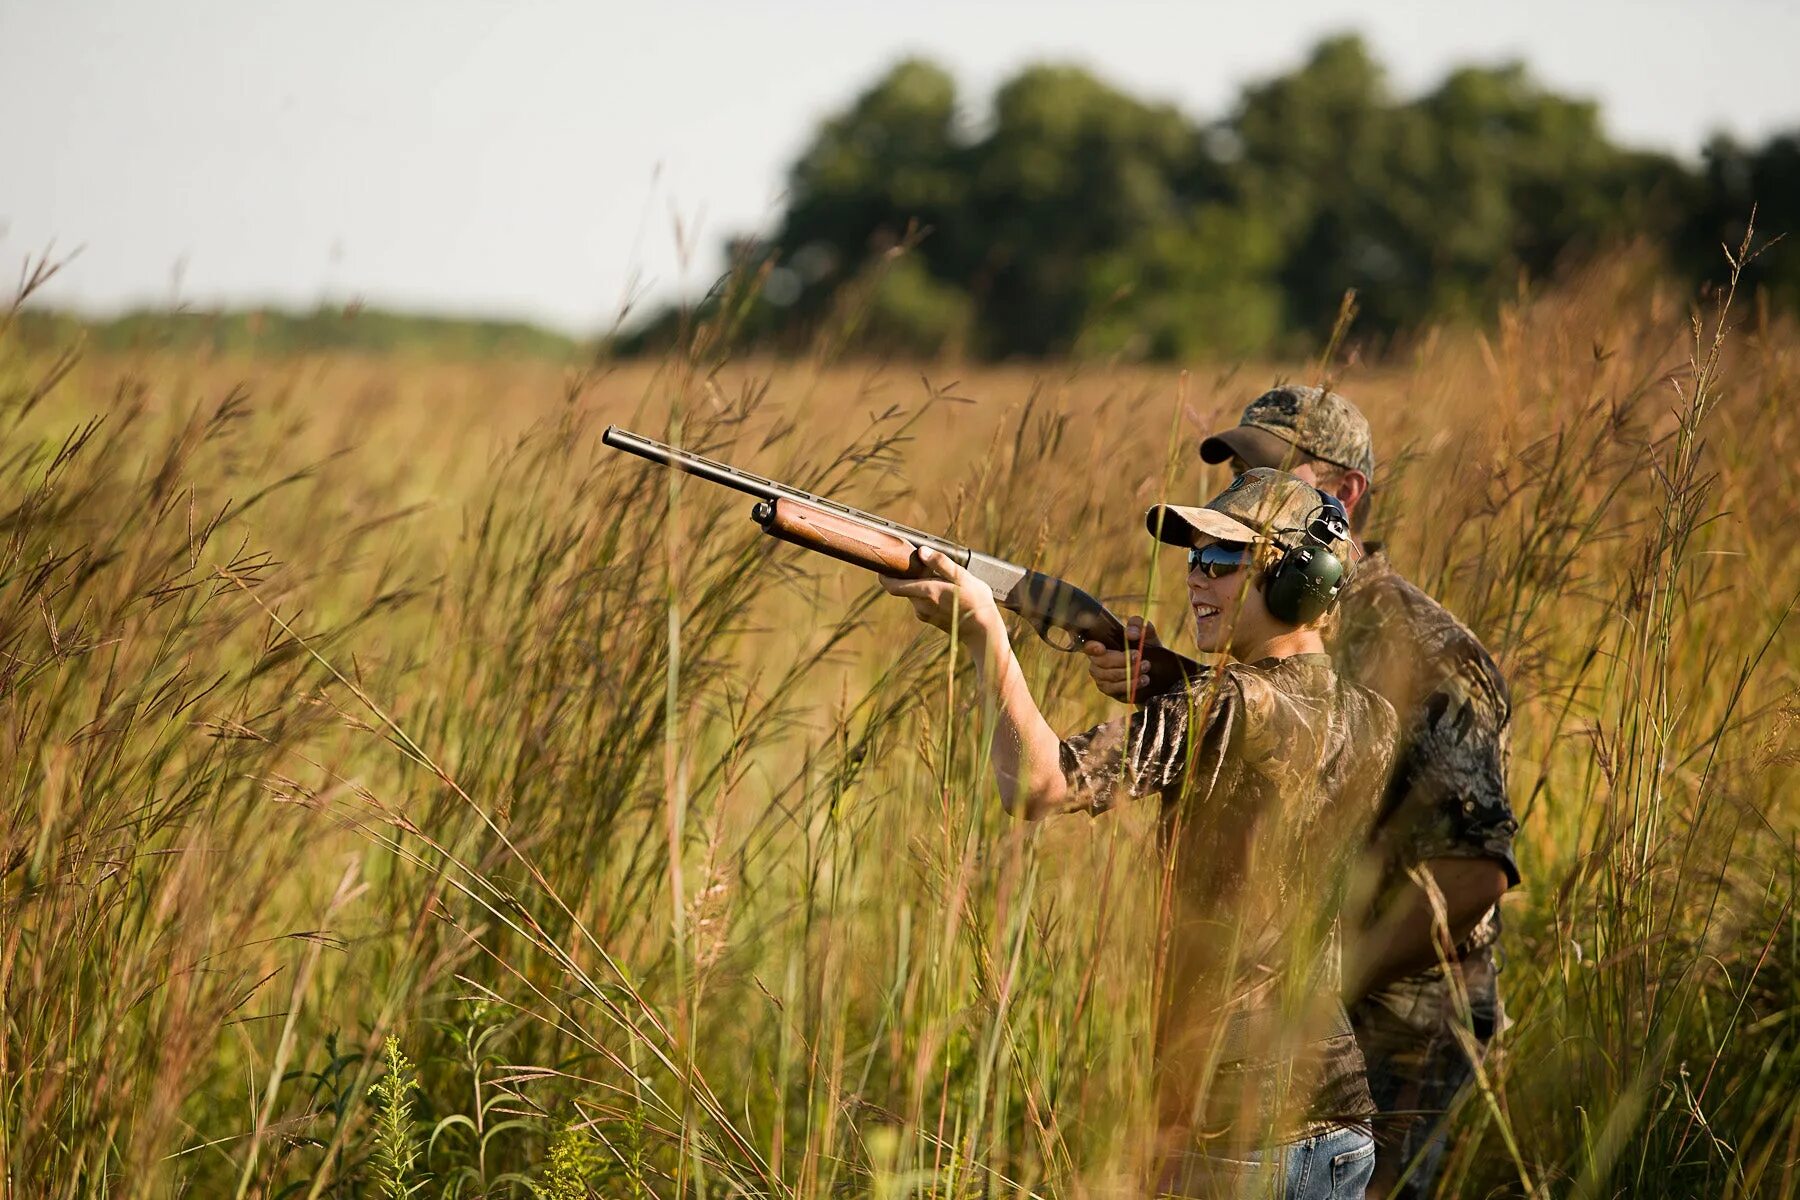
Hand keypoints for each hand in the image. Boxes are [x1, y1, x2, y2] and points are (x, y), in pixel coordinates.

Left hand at [879, 546, 1003, 643]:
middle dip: (909, 576)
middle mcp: (921, 605)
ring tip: (940, 577)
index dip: (884, 576)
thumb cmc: (977, 602)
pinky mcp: (931, 620)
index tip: (884, 565)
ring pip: (914, 595)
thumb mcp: (963, 577)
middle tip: (921, 563)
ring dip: (920, 585)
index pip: (892, 586)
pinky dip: (927, 595)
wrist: (984, 633)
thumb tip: (922, 551)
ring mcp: (925, 614)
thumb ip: (941, 563)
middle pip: (904, 587)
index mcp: (926, 592)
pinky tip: (946, 592)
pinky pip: (923, 603)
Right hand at [1084, 617, 1161, 701]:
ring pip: (1110, 678)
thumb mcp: (1145, 632)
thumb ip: (1138, 625)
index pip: (1087, 646)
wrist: (1157, 669)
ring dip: (1129, 673)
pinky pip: (1116, 691)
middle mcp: (1097, 663)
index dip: (1091, 648)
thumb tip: (1130, 633)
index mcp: (1101, 645)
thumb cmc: (1146, 646)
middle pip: (1102, 663)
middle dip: (1122, 660)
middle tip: (1139, 657)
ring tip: (1146, 668)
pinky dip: (1131, 686)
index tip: (1102, 648)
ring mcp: (1102, 678)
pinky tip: (1143, 680)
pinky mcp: (1111, 691)